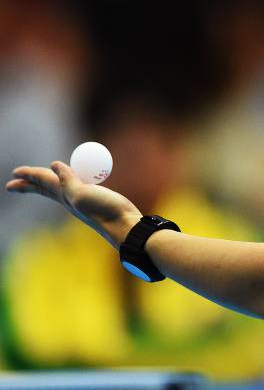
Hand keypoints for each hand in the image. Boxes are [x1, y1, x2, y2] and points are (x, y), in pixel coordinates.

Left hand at [6, 161, 142, 247]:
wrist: (124, 225)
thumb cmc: (104, 210)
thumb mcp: (82, 195)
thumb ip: (67, 181)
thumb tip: (55, 164)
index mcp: (65, 195)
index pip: (42, 182)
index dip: (28, 176)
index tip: (14, 173)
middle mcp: (70, 198)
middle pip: (45, 187)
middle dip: (29, 183)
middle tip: (14, 179)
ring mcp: (81, 199)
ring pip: (58, 188)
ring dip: (45, 182)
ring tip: (38, 179)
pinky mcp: (94, 198)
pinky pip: (76, 185)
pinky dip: (69, 179)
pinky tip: (72, 179)